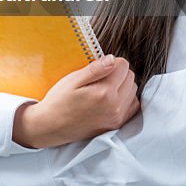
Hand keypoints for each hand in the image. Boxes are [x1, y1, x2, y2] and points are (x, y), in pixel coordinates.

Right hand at [12, 54, 139, 148]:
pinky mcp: (116, 125)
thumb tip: (112, 59)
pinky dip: (125, 99)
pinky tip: (111, 98)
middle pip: (131, 78)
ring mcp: (117, 117)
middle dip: (118, 73)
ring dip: (122, 86)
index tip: (99, 66)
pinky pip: (132, 106)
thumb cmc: (59, 101)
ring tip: (104, 88)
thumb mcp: (73, 80)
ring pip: (133, 91)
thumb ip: (95, 69)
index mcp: (104, 93)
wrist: (52, 127)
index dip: (111, 62)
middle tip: (100, 77)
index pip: (123, 66)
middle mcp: (115, 106)